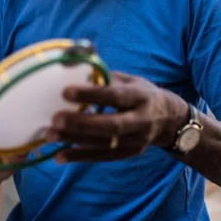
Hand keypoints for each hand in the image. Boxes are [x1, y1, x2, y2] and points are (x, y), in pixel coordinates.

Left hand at [47, 71, 188, 162]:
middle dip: (81, 123)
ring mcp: (135, 141)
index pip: (115, 96)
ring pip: (104, 144)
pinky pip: (102, 157)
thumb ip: (105, 76)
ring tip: (50, 136)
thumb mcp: (131, 80)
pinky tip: (59, 155)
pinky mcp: (128, 154)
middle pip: (110, 125)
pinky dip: (80, 157)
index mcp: (140, 97)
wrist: (171, 121)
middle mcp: (140, 121)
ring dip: (75, 141)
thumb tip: (74, 62)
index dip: (91, 94)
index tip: (65, 91)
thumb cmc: (143, 94)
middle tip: (54, 119)